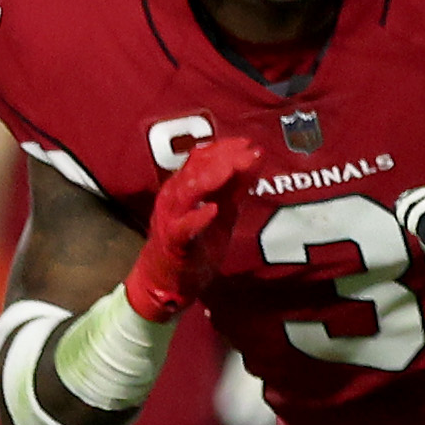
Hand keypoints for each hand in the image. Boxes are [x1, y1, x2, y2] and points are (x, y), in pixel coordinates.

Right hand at [122, 130, 265, 322]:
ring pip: (185, 193)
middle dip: (223, 158)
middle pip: (194, 170)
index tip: (248, 143)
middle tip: (248, 152)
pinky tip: (212, 210)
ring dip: (210, 179)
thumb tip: (256, 158)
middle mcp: (173, 197)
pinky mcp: (173, 243)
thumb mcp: (222, 209)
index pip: (201, 158)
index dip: (225, 148)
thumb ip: (236, 185)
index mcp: (183, 186)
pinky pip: (183, 228)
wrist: (168, 280)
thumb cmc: (197, 240)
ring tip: (231, 169)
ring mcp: (171, 220)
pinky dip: (197, 218)